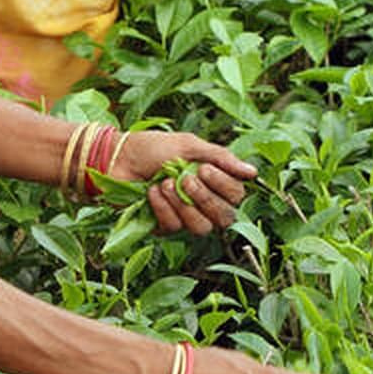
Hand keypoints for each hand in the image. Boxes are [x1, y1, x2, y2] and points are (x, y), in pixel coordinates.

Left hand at [108, 131, 252, 234]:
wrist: (119, 158)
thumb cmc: (154, 148)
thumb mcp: (190, 145)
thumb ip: (222, 159)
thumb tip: (253, 173)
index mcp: (214, 181)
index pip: (237, 196)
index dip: (224, 186)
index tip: (203, 168)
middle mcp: (203, 202)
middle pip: (224, 217)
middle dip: (205, 199)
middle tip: (186, 179)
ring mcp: (184, 216)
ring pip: (202, 227)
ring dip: (183, 205)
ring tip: (165, 184)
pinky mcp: (164, 226)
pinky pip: (174, 227)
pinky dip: (163, 207)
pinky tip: (152, 192)